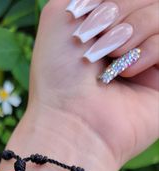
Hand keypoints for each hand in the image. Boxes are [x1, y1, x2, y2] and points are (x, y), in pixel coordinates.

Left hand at [24, 0, 158, 168]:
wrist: (71, 122)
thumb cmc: (58, 74)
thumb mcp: (59, 15)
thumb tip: (112, 1)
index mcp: (104, 24)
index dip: (110, 2)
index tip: (87, 23)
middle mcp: (128, 39)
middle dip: (119, 11)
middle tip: (98, 44)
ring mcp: (148, 59)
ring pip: (158, 13)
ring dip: (132, 30)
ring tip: (112, 60)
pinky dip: (148, 50)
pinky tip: (127, 73)